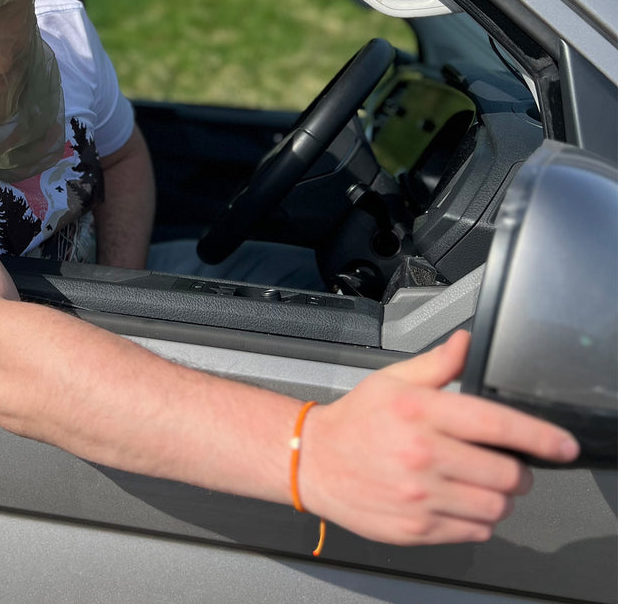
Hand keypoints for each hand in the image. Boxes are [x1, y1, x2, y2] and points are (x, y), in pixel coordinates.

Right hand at [297, 330, 579, 545]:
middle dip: (516, 470)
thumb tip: (465, 344)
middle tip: (502, 462)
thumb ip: (437, 364)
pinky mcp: (416, 529)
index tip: (561, 444)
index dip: (539, 436)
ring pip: (496, 508)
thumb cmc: (355, 421)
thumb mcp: (391, 380)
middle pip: (507, 474)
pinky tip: (455, 499)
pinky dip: (476, 519)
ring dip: (498, 497)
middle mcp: (421, 455)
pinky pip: (474, 532)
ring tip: (477, 482)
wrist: (314, 461)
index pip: (495, 425)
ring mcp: (419, 496)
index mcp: (418, 412)